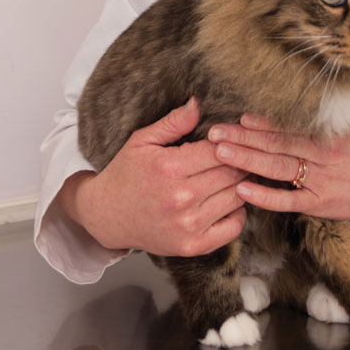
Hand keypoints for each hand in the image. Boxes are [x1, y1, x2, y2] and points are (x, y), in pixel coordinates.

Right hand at [62, 98, 247, 257]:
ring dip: (242, 184)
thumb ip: (173, 123)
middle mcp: (181, 198)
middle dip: (240, 161)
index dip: (230, 141)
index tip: (230, 138)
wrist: (107, 216)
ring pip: (237, 197)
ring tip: (236, 174)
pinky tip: (229, 200)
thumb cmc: (126, 174)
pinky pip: (233, 227)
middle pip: (232, 173)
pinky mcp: (193, 245)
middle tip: (241, 154)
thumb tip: (198, 103)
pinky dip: (239, 212)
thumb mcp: (142, 141)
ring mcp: (188, 225)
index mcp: (169, 168)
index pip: (218, 150)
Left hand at [208, 114, 349, 221]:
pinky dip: (265, 197)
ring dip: (246, 160)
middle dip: (242, 139)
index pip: (287, 128)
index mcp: (327, 135)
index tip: (237, 117)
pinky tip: (242, 191)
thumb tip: (300, 104)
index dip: (260, 124)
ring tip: (220, 154)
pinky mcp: (321, 204)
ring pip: (276, 169)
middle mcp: (320, 156)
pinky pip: (288, 201)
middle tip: (214, 133)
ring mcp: (319, 181)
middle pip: (274, 145)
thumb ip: (327, 119)